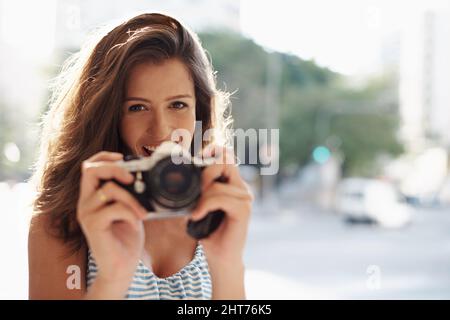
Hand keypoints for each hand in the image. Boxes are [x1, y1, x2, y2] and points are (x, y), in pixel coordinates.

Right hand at [76, 151, 146, 292]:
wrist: (121, 266)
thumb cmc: (126, 237)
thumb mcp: (131, 209)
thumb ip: (131, 193)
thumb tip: (146, 175)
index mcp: (93, 195)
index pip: (89, 166)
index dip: (105, 156)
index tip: (123, 157)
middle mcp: (85, 202)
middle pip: (90, 170)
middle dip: (115, 168)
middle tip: (133, 178)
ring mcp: (87, 213)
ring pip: (108, 189)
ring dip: (132, 197)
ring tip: (143, 211)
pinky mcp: (92, 225)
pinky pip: (114, 208)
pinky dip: (130, 212)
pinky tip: (135, 223)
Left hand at [191, 146, 253, 263]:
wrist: (221, 258)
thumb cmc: (209, 232)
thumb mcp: (199, 205)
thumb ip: (198, 189)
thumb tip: (179, 176)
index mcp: (233, 184)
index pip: (226, 156)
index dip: (212, 152)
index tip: (197, 161)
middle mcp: (241, 188)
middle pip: (225, 161)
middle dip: (205, 172)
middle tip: (194, 190)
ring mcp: (244, 198)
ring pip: (218, 184)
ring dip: (200, 197)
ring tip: (194, 211)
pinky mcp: (243, 210)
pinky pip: (220, 198)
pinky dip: (205, 206)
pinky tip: (196, 216)